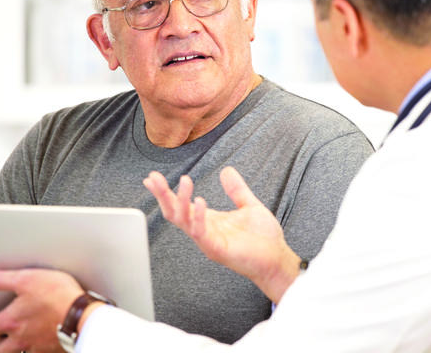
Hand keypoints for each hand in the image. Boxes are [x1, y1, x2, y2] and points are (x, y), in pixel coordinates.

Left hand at [0, 269, 83, 352]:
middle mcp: (20, 338)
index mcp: (11, 321)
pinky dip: (40, 345)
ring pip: (20, 351)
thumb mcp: (27, 279)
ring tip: (22, 336)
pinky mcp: (53, 347)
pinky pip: (41, 350)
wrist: (82, 314)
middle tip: (1, 332)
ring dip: (17, 346)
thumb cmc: (56, 294)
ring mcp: (37, 345)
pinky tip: (46, 336)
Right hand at [144, 166, 300, 302]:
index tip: (153, 177)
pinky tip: (200, 201)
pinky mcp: (217, 249)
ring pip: (184, 221)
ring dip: (181, 200)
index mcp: (208, 219)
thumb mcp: (248, 205)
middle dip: (162, 195)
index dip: (165, 192)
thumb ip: (236, 189)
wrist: (277, 259)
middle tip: (153, 178)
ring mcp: (209, 240)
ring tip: (185, 180)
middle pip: (174, 212)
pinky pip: (201, 233)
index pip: (180, 204)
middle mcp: (204, 229)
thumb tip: (226, 170)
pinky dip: (199, 217)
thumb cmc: (263, 237)